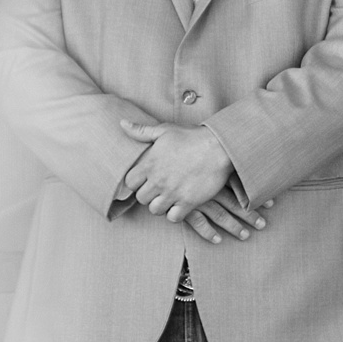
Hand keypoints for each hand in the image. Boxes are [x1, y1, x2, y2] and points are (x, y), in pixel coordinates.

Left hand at [118, 120, 259, 241]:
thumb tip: (122, 123)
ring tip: (169, 197)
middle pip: (141, 199)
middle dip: (148, 195)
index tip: (146, 179)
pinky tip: (180, 205)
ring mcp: (173, 192)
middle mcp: (158, 180)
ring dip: (161, 205)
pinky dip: (175, 214)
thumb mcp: (165, 130)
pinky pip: (173, 218)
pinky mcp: (188, 202)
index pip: (129, 183)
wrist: (220, 146)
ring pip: (155, 210)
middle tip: (159, 189)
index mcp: (150, 163)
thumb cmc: (192, 136)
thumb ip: (141, 130)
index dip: (136, 182)